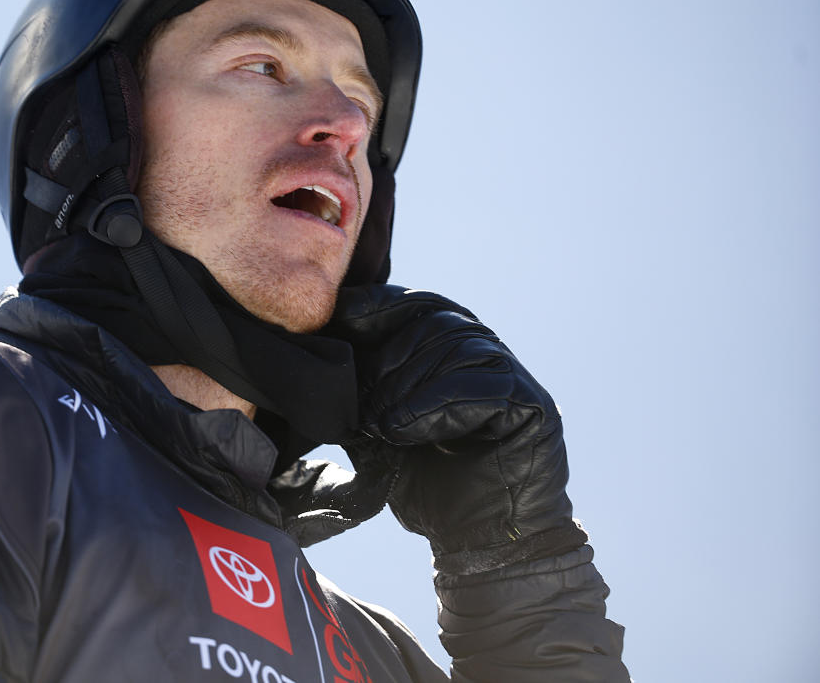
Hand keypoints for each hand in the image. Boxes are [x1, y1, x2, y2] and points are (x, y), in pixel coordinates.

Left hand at [328, 285, 586, 574]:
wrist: (477, 542)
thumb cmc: (428, 483)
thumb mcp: (377, 428)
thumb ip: (356, 393)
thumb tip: (313, 357)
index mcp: (448, 349)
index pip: (414, 305)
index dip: (376, 306)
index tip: (339, 317)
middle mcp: (483, 353)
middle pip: (433, 323)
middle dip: (387, 359)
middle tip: (359, 403)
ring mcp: (511, 377)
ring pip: (456, 350)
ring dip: (407, 387)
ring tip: (379, 425)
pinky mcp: (533, 407)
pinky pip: (483, 388)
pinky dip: (435, 406)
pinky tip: (403, 431)